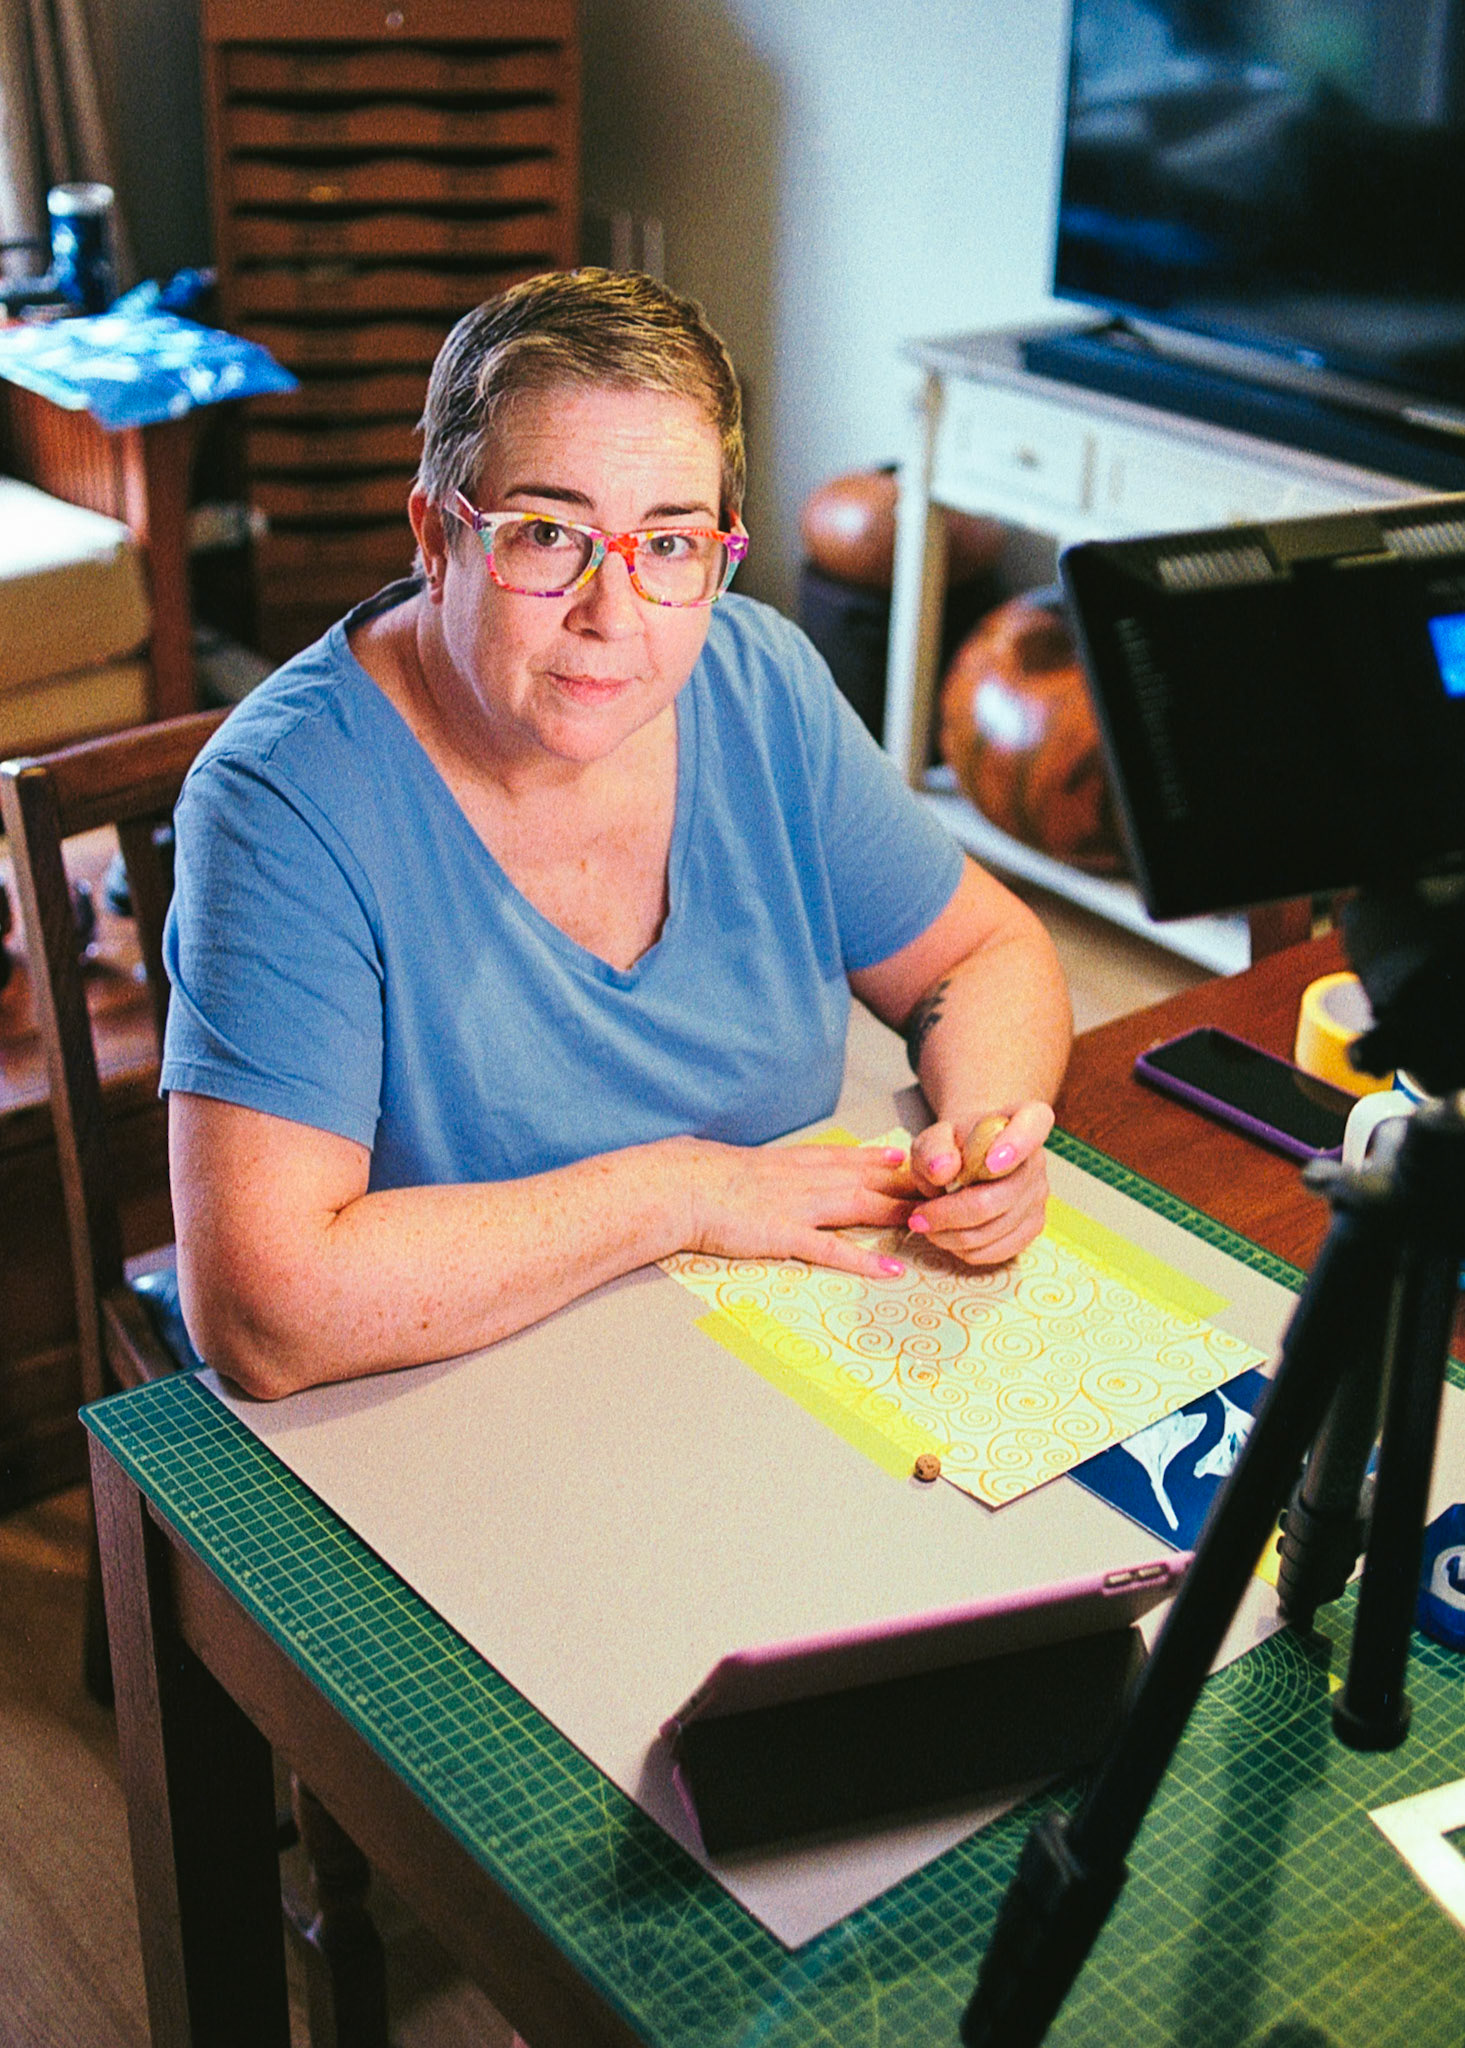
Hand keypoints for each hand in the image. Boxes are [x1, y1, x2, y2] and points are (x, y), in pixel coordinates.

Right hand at [677, 1138, 916, 1279]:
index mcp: (792, 1162)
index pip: (847, 1157)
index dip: (881, 1158)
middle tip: (941, 1188)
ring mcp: (797, 1206)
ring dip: (897, 1212)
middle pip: (865, 1179)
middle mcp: (803, 1179)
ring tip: (933, 1221)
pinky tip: (890, 1269)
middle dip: (905, 1184)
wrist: (678, 1186)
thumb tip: (782, 1172)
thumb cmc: (703, 1180)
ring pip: (859, 1205)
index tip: (910, 1156)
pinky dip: (863, 1259)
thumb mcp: (744, 1166)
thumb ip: (770, 1170)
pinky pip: (831, 1249)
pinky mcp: (784, 1234)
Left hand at [904, 1102, 1053, 1265]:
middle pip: (998, 1198)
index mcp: (1025, 1120)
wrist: (969, 1158)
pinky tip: (948, 1236)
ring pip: (994, 1230)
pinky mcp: (1033, 1226)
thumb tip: (943, 1169)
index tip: (989, 1162)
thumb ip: (933, 1147)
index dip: (1016, 1145)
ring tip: (928, 1224)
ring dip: (951, 1235)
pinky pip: (999, 1250)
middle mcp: (1038, 1160)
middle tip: (918, 1217)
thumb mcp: (934, 1137)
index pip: (1033, 1125)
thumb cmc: (953, 1144)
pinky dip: (967, 1250)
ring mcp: (1040, 1196)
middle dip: (949, 1214)